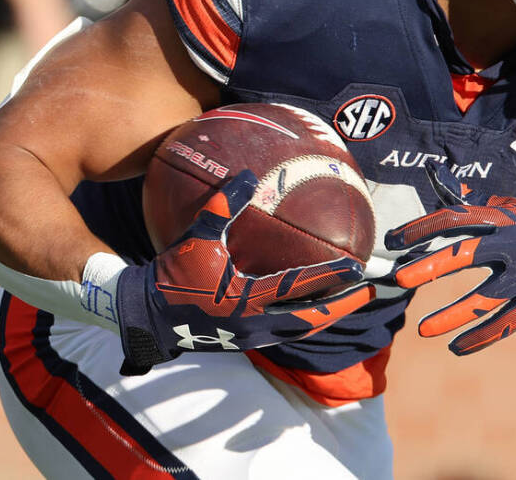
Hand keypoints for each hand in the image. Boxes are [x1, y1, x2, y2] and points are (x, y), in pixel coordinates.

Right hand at [115, 171, 375, 373]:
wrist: (146, 318)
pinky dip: (304, 320)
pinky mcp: (244, 340)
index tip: (356, 267)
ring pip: (300, 330)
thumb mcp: (195, 238)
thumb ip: (221, 206)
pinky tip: (311, 306)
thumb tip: (247, 175)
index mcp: (247, 300)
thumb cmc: (171, 276)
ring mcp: (251, 337)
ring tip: (348, 302)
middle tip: (369, 292)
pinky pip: (285, 332)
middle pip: (311, 320)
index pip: (298, 288)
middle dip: (342, 306)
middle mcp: (255, 324)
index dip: (329, 278)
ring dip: (327, 316)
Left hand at [386, 168, 515, 354]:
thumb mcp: (510, 209)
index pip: (456, 219)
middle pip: (466, 256)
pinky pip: (504, 325)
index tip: (393, 240)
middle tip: (399, 279)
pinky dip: (480, 338)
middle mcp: (513, 247)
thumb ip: (473, 203)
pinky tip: (455, 348)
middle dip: (431, 267)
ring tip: (422, 330)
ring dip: (451, 316)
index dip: (423, 228)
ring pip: (484, 300)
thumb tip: (436, 177)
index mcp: (503, 220)